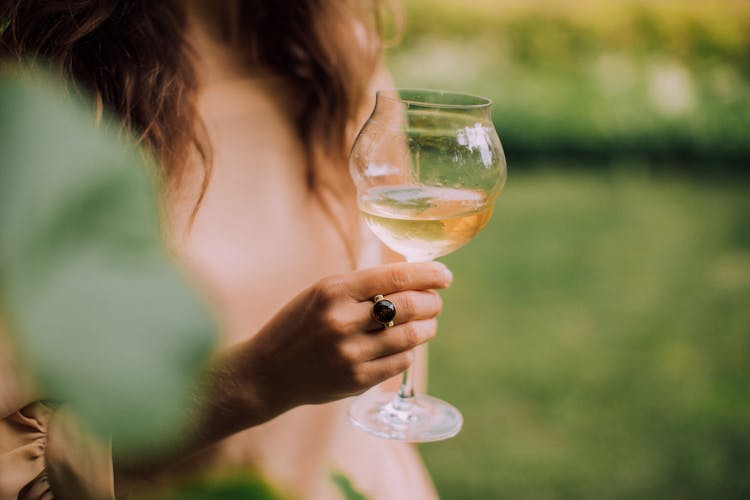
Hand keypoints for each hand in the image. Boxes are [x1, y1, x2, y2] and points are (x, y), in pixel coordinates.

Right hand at [231, 261, 452, 419]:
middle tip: (436, 301)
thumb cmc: (300, 324)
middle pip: (410, 305)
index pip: (395, 276)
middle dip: (433, 301)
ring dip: (428, 327)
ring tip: (428, 323)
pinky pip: (401, 361)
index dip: (428, 274)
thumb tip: (413, 278)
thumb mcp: (322, 292)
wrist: (269, 371)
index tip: (444, 275)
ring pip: (412, 335)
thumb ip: (362, 285)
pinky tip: (404, 345)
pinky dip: (409, 350)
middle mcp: (343, 321)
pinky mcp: (357, 380)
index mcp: (334, 291)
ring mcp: (351, 353)